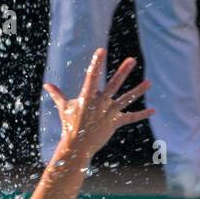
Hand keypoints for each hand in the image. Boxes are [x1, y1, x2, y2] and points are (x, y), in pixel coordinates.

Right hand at [44, 49, 152, 163]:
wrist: (76, 147)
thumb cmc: (69, 126)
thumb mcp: (63, 108)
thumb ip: (57, 94)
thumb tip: (46, 85)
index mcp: (87, 98)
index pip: (92, 77)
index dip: (96, 63)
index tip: (101, 51)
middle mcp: (99, 104)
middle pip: (113, 85)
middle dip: (122, 72)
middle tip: (132, 60)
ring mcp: (108, 113)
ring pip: (126, 100)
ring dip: (138, 91)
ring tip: (149, 82)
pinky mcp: (114, 123)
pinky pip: (130, 118)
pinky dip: (141, 115)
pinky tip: (153, 111)